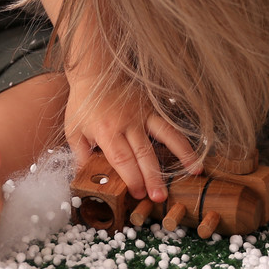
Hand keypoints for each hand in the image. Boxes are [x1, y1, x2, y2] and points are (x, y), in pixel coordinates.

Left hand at [65, 69, 198, 202]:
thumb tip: (86, 177)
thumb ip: (81, 155)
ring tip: (195, 172)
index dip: (131, 178)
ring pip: (166, 136)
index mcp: (106, 131)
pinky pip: (170, 124)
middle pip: (144, 154)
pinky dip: (183, 138)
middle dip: (153, 178)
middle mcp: (127, 123)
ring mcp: (143, 113)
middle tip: (159, 197)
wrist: (95, 70)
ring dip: (181, 155)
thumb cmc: (83, 102)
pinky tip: (195, 149)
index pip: (122, 159)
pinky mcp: (153, 106)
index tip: (138, 193)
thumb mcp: (74, 129)